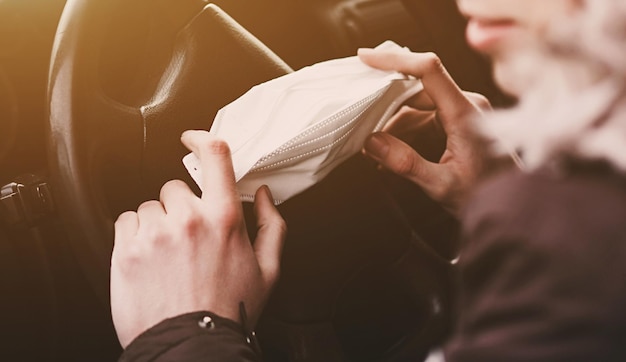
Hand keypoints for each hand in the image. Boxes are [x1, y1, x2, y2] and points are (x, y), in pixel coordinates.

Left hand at [110, 130, 286, 347]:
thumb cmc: (227, 311)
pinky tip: (149, 259)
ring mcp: (155, 233)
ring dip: (157, 224)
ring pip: (150, 207)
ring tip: (168, 257)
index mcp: (224, 219)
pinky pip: (125, 222)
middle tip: (188, 239)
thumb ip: (273, 225)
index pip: (215, 156)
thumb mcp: (268, 271)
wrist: (190, 346)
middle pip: (175, 187)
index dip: (201, 139)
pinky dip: (134, 236)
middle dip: (181, 207)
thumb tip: (264, 195)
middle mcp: (188, 219)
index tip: (192, 138)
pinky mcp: (126, 250)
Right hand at [359, 49, 491, 213]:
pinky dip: (405, 132)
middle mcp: (466, 104)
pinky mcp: (458, 121)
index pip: (428, 70)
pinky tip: (392, 152)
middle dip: (386, 107)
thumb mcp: (441, 185)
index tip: (366, 58)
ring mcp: (463, 111)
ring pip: (416, 106)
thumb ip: (406, 163)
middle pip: (416, 90)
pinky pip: (424, 118)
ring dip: (394, 125)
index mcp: (465, 112)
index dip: (395, 60)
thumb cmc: (486, 195)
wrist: (511, 205)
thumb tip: (372, 142)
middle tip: (361, 123)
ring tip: (376, 151)